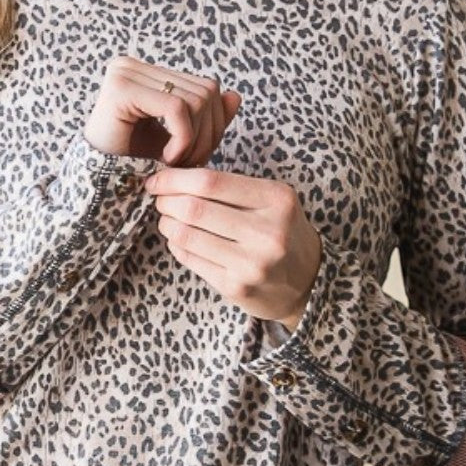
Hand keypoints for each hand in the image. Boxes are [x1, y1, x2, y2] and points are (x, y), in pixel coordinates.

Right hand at [83, 56, 242, 166]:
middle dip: (207, 134)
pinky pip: (177, 108)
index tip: (195, 156)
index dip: (213, 125)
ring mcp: (125, 72)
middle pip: (205, 91)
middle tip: (189, 164)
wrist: (99, 185)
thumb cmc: (135, 163)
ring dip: (194, 141)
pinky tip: (166, 158)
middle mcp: (133, 65)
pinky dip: (182, 139)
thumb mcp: (181, 139)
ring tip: (176, 163)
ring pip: (195, 100)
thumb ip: (208, 118)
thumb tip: (236, 95)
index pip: (206, 87)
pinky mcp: (122, 88)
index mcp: (146, 72)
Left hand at [143, 166, 321, 330]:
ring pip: (186, 235)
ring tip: (168, 219)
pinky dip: (176, 245)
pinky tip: (181, 239)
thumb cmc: (281, 231)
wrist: (308, 281)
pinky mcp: (235, 287)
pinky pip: (190, 259)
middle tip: (160, 200)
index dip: (174, 179)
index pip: (210, 182)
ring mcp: (251, 264)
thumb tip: (173, 178)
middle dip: (166, 201)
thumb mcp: (271, 200)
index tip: (157, 180)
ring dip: (167, 223)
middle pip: (193, 208)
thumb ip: (231, 187)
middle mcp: (267, 232)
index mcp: (277, 199)